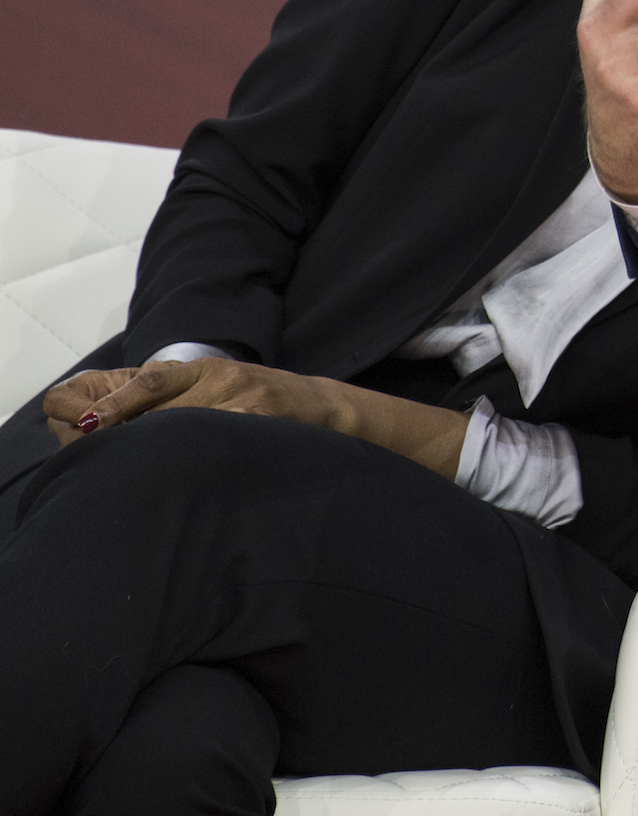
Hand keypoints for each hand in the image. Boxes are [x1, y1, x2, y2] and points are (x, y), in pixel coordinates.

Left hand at [62, 359, 470, 476]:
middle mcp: (225, 379)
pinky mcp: (263, 423)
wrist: (333, 413)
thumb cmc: (273, 409)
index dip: (117, 404)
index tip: (87, 426)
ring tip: (132, 480)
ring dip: (155, 455)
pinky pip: (217, 446)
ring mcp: (245, 401)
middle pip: (159, 408)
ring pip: (184, 429)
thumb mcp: (229, 391)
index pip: (151, 381)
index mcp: (210, 369)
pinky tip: (180, 484)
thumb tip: (116, 424)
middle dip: (126, 437)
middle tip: (98, 464)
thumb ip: (183, 400)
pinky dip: (193, 464)